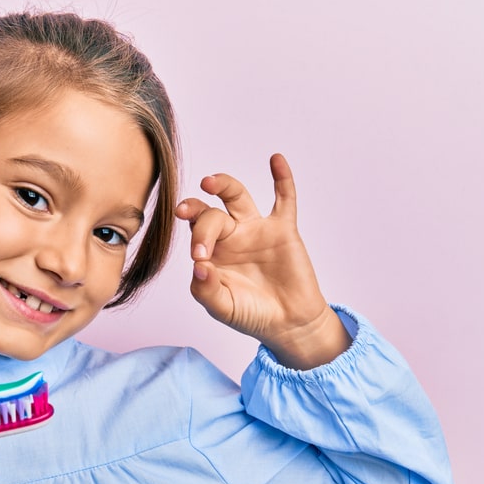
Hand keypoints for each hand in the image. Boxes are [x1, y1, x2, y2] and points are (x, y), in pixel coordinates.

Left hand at [175, 154, 350, 368]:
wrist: (288, 323)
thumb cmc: (251, 315)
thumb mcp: (222, 308)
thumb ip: (206, 290)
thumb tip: (199, 267)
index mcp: (211, 252)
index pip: (195, 232)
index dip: (195, 237)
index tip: (198, 256)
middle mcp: (229, 236)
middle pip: (210, 214)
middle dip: (202, 222)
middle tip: (201, 241)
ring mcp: (255, 230)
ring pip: (236, 197)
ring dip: (223, 184)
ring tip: (209, 182)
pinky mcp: (283, 230)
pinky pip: (284, 199)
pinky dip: (282, 178)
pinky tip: (275, 160)